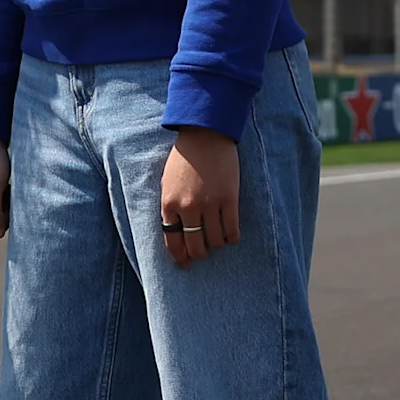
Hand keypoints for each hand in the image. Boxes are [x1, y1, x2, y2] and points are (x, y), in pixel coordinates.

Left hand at [157, 127, 240, 269]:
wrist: (205, 135)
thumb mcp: (167, 183)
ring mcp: (209, 204)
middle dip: (199, 254)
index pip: (173, 241)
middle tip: (203, 254)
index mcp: (169, 204)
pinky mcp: (229, 199)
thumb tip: (176, 232)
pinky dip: (232, 238)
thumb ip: (170, 208)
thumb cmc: (184, 158)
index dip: (180, 257)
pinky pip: (232, 230)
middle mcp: (188, 208)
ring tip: (218, 241)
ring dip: (216, 245)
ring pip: (215, 241)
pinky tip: (231, 237)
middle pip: (195, 246)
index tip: (185, 264)